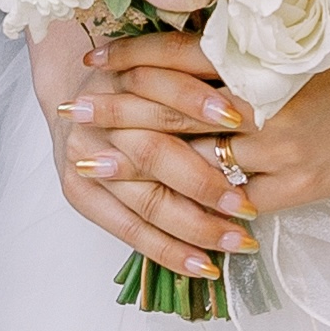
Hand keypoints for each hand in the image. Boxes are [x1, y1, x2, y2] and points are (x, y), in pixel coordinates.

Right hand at [31, 20, 249, 283]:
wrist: (75, 98)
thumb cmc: (138, 80)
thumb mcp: (166, 63)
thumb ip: (202, 68)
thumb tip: (254, 87)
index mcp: (118, 76)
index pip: (160, 88)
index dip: (197, 105)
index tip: (243, 124)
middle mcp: (97, 119)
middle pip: (153, 153)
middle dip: (203, 183)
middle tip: (247, 206)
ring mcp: (84, 159)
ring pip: (146, 201)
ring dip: (196, 227)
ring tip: (239, 244)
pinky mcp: (79, 194)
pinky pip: (129, 231)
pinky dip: (169, 251)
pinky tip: (205, 267)